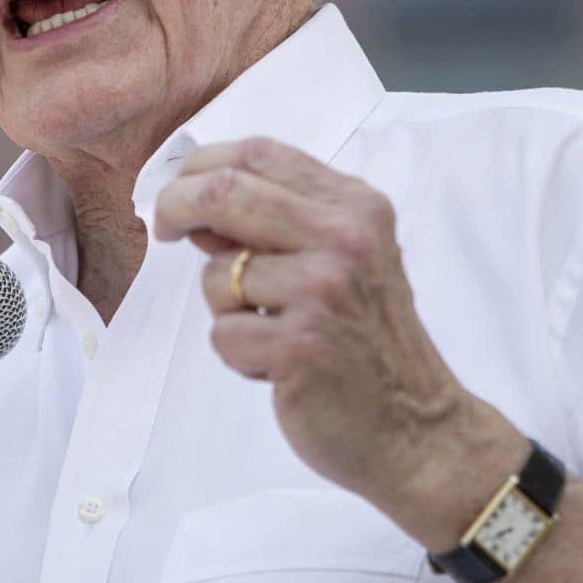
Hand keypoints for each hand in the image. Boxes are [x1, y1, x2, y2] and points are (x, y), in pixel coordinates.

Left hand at [152, 135, 524, 544]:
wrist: (419, 429)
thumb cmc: (370, 343)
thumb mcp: (345, 260)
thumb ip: (282, 223)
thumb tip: (196, 200)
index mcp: (356, 207)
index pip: (259, 153)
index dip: (202, 166)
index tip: (178, 190)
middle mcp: (345, 238)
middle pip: (225, 191)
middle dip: (176, 206)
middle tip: (163, 229)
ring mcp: (323, 291)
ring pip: (217, 274)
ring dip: (227, 309)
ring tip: (275, 333)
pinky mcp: (299, 346)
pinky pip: (224, 334)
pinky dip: (240, 356)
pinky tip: (281, 369)